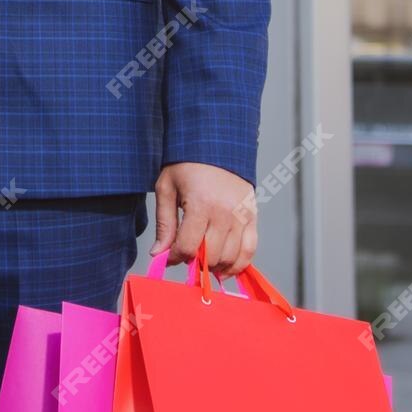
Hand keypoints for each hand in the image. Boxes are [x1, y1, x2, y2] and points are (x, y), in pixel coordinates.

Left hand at [153, 162, 256, 279]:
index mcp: (200, 204)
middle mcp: (225, 212)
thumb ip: (164, 224)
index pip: (188, 247)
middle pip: (210, 256)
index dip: (175, 257)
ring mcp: (242, 215)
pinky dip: (238, 264)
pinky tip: (225, 268)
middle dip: (194, 262)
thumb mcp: (166, 188)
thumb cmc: (187, 164)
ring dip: (214, 266)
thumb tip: (159, 254)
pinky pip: (250, 250)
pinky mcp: (253, 216)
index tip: (169, 256)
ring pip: (230, 257)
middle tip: (186, 255)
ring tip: (203, 260)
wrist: (215, 144)